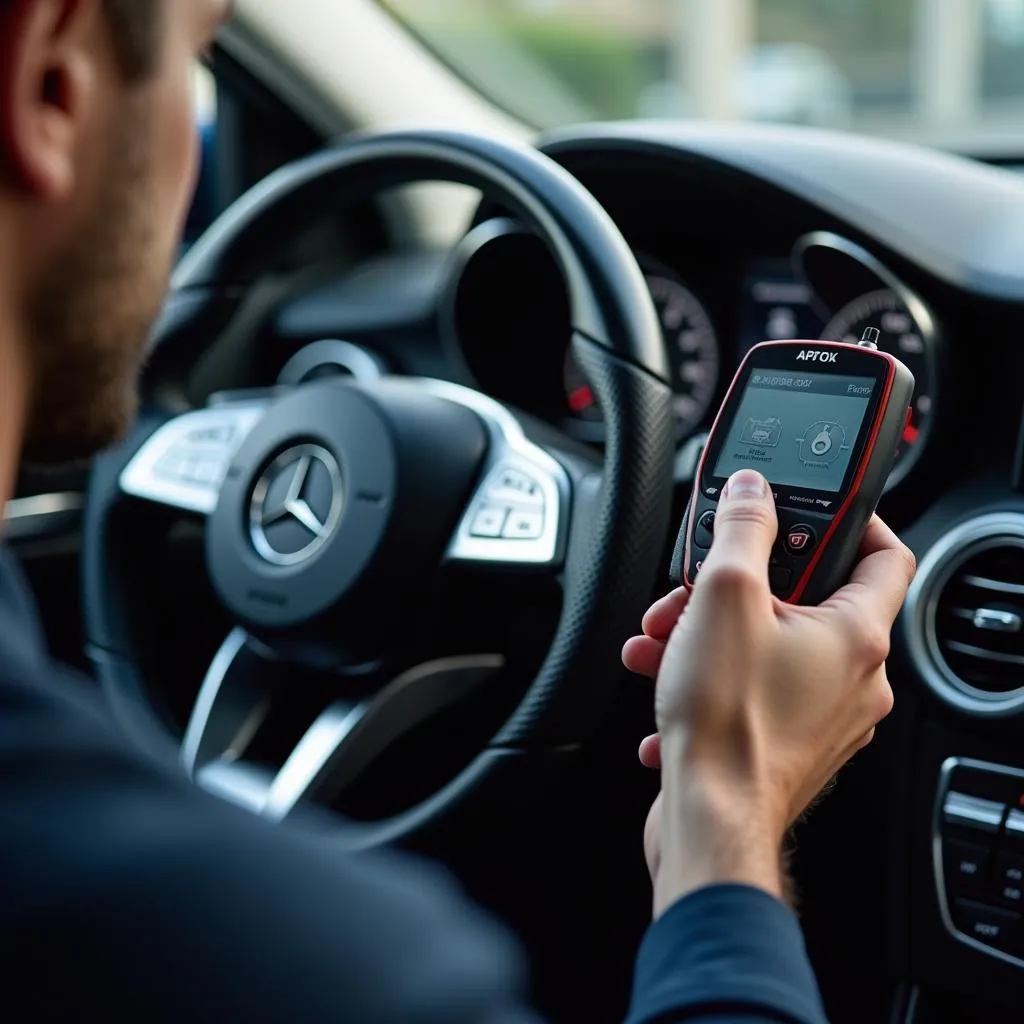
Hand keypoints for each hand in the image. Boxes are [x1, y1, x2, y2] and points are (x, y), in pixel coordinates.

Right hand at [622, 469, 914, 915]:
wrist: (709, 819)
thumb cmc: (728, 722)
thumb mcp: (725, 596)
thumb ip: (741, 530)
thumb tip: (752, 492)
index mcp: (856, 635)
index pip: (887, 554)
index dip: (855, 521)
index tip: (811, 511)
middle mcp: (853, 679)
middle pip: (804, 602)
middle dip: (735, 587)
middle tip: (695, 590)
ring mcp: (823, 717)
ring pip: (768, 647)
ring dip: (708, 633)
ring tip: (661, 641)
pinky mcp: (789, 745)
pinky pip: (752, 691)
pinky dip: (710, 678)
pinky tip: (668, 687)